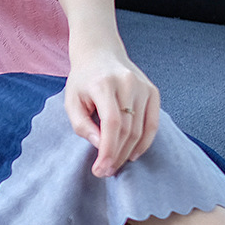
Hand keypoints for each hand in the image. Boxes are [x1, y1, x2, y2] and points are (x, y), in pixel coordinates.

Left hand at [64, 44, 160, 177]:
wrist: (100, 53)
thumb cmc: (83, 80)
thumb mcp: (71, 101)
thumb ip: (82, 125)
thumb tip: (100, 146)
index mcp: (103, 84)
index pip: (112, 123)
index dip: (108, 150)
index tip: (101, 169)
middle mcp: (127, 83)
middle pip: (127, 129)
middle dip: (116, 155)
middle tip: (105, 172)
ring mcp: (143, 86)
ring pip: (140, 130)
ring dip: (128, 152)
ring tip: (115, 165)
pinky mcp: (153, 91)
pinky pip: (153, 124)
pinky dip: (144, 143)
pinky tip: (132, 154)